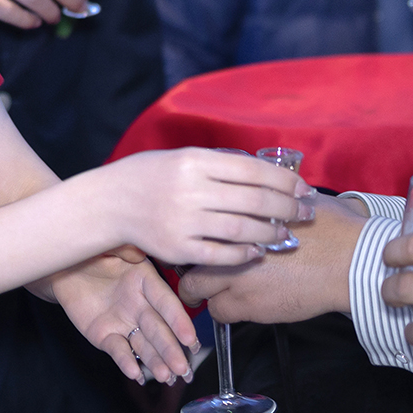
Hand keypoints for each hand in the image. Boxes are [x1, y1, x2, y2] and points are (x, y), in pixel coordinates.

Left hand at [49, 245, 197, 383]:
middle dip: (172, 349)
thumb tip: (137, 255)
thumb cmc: (90, 253)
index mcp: (146, 281)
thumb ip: (125, 250)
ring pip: (143, 344)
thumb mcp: (109, 245)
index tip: (189, 338)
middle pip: (159, 329)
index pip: (166, 302)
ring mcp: (124, 323)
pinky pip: (118, 350)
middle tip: (183, 368)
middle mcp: (140, 305)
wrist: (64, 269)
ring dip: (156, 361)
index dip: (179, 320)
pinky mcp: (106, 336)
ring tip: (166, 376)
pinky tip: (135, 373)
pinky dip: (126, 362)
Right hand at [96, 147, 309, 265]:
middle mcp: (190, 189)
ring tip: (285, 234)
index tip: (303, 188)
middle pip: (255, 201)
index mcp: (194, 161)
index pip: (253, 170)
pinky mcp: (177, 248)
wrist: (108, 202)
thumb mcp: (180, 157)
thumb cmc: (148, 176)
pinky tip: (256, 252)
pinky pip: (221, 255)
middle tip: (305, 213)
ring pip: (242, 230)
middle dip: (288, 208)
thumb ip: (217, 165)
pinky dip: (244, 255)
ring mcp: (183, 220)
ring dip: (271, 233)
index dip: (284, 180)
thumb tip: (264, 174)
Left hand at [179, 193, 368, 321]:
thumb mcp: (294, 203)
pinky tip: (245, 304)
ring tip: (221, 292)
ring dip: (208, 294)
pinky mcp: (252, 307)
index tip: (200, 247)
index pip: (198, 230)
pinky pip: (224, 315)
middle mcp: (231, 249)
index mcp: (239, 220)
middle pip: (188, 263)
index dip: (196, 241)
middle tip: (200, 275)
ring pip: (199, 294)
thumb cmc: (331, 228)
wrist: (352, 261)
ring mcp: (238, 280)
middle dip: (191, 272)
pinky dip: (228, 311)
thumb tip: (261, 195)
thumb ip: (268, 203)